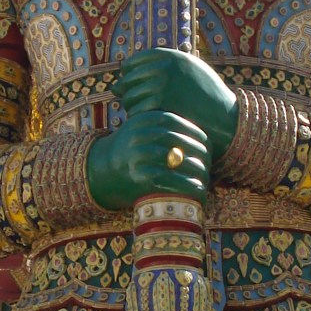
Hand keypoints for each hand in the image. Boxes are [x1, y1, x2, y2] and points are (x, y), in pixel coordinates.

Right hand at [87, 112, 211, 208]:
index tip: (207, 144)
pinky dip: (188, 186)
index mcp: (143, 119)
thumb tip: (202, 137)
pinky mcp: (140, 177)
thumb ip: (164, 127)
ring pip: (178, 161)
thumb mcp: (141, 130)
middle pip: (179, 142)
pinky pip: (171, 180)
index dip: (195, 134)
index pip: (177, 123)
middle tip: (210, 163)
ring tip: (206, 178)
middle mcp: (140, 135)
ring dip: (197, 172)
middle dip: (199, 154)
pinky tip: (198, 191)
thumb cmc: (129, 150)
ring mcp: (139, 156)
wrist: (99, 171)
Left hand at [114, 48, 238, 156]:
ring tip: (151, 115)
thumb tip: (116, 83)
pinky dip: (140, 120)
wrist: (225, 117)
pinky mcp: (160, 103)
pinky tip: (153, 124)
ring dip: (134, 109)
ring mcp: (161, 84)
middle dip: (131, 95)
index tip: (139, 92)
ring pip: (129, 98)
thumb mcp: (187, 72)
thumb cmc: (205, 96)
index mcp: (168, 55)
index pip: (131, 64)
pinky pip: (136, 112)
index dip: (131, 80)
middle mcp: (163, 66)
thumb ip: (157, 71)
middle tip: (143, 108)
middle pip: (127, 81)